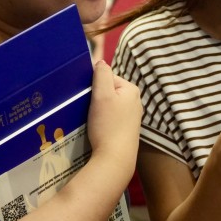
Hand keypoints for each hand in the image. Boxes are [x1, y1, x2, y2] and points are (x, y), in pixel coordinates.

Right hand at [86, 61, 141, 181]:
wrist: (114, 158)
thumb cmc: (108, 125)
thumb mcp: (102, 94)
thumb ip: (102, 74)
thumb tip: (100, 62)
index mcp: (131, 90)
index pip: (107, 77)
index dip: (93, 85)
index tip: (85, 96)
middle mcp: (135, 102)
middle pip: (108, 91)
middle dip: (95, 98)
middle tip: (85, 108)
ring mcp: (132, 117)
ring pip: (108, 106)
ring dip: (97, 110)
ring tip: (89, 119)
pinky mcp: (126, 130)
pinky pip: (111, 119)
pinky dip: (102, 121)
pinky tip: (96, 129)